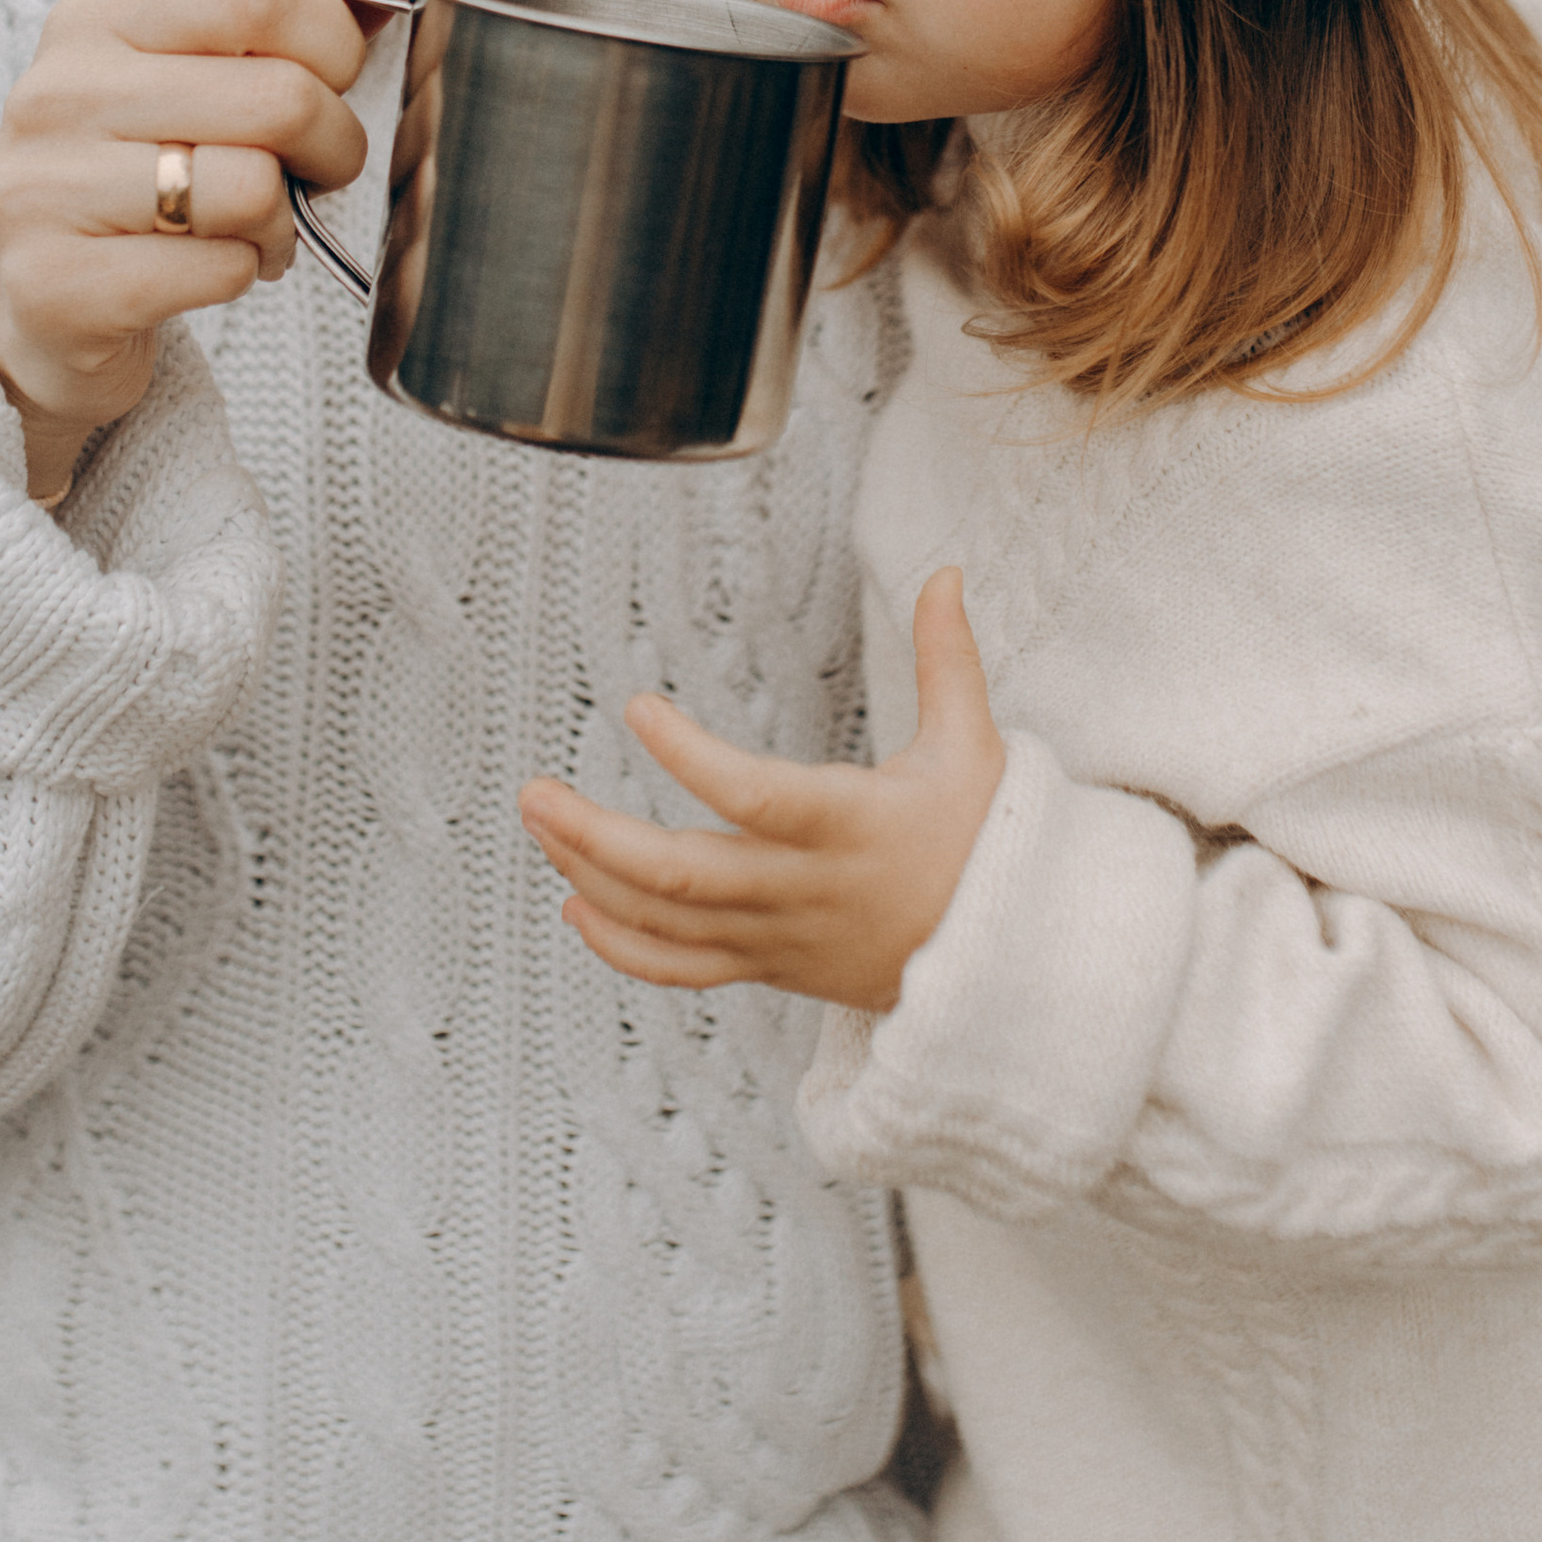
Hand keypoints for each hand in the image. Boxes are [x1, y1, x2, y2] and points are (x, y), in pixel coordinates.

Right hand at [0, 0, 406, 502]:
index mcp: (94, 22)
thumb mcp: (198, 82)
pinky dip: (241, 276)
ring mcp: (45, 190)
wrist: (35, 306)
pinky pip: (218, 271)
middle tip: (313, 175)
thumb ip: (287, 22)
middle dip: (334, 148)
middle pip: (279, 97)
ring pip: (254, 190)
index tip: (333, 84)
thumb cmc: (136, 179)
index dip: (334, 42)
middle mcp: (58, 94)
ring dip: (284, 225)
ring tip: (254, 231)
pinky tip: (210, 272)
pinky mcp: (58, 286)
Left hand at [520, 570, 1006, 1010]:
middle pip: (683, 875)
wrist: (1007, 965)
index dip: (690, 757)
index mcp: (853, 828)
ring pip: (669, 922)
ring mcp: (781, 937)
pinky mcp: (770, 966)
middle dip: (596, 837)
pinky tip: (573, 905)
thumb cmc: (985, 841)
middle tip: (533, 792)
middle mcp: (806, 891)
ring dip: (591, 875)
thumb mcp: (975, 745)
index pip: (755, 797)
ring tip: (540, 822)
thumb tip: (948, 571)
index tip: (636, 707)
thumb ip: (949, 657)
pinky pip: (682, 970)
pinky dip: (622, 946)